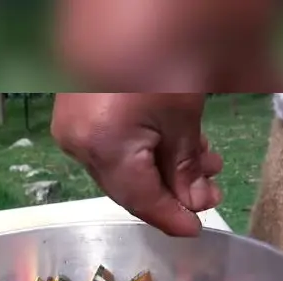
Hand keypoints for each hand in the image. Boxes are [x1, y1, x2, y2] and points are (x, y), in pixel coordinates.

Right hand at [51, 93, 222, 236]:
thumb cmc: (167, 48)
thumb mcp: (185, 112)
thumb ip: (187, 166)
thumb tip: (195, 204)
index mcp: (101, 144)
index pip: (139, 199)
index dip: (170, 217)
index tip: (197, 230)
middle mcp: (76, 138)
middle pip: (126, 184)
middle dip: (172, 189)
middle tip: (211, 189)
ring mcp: (71, 120)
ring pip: (120, 161)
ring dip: (163, 165)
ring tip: (205, 157)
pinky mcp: (75, 103)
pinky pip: (110, 139)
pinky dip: (144, 143)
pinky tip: (175, 136)